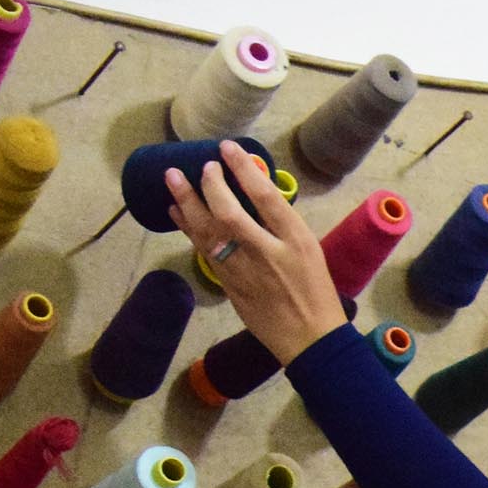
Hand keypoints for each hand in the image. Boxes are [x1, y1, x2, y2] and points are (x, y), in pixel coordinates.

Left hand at [165, 142, 345, 365]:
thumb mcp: (310, 249)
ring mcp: (245, 273)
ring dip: (188, 205)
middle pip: (230, 214)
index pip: (266, 196)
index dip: (243, 169)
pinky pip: (205, 252)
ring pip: (209, 234)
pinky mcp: (230, 287)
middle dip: (209, 186)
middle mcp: (268, 254)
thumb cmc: (316, 291)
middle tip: (199, 166)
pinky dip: (189, 229)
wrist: (310, 340)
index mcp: (296, 240)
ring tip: (172, 181)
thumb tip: (253, 193)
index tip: (227, 148)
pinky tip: (178, 213)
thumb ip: (282, 224)